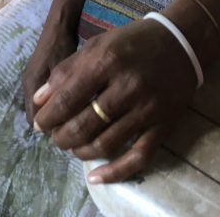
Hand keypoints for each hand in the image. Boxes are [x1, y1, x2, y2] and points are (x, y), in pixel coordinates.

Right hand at [22, 19, 77, 123]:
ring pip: (38, 108)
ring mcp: (30, 80)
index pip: (34, 119)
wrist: (57, 27)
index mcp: (32, 85)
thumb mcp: (63, 70)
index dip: (49, 128)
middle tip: (69, 126)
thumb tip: (64, 117)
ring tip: (70, 117)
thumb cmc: (62, 46)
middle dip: (49, 123)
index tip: (67, 130)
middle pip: (35, 116)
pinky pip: (40, 99)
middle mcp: (28, 85)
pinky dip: (51, 105)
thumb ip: (61, 92)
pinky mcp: (36, 76)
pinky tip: (67, 103)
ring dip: (50, 114)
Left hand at [31, 19, 197, 183]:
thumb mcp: (98, 45)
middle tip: (55, 137)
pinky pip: (138, 157)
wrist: (181, 43)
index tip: (39, 123)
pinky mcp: (162, 126)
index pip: (67, 99)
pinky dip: (114, 172)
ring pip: (105, 144)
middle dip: (61, 137)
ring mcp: (147, 108)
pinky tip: (95, 177)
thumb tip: (38, 100)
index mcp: (107, 61)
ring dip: (81, 151)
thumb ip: (66, 71)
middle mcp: (127, 86)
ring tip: (73, 147)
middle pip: (84, 125)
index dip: (48, 116)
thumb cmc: (133, 42)